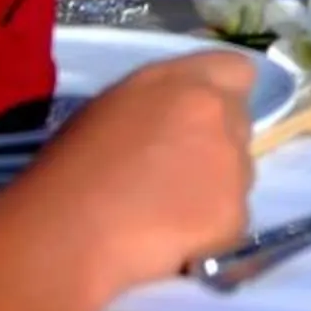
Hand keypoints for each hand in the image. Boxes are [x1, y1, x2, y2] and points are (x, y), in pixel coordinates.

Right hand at [0, 50, 254, 288]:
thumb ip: (161, 104)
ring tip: (168, 214)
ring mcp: (233, 164)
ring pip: (240, 174)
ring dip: (216, 189)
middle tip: (178, 174)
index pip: (236, 69)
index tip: (200, 120)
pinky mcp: (236, 214)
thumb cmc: (72, 168)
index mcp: (182, 80)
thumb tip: (176, 122)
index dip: (222, 95)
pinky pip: (233, 221)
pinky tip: (173, 240)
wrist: (70, 231)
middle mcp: (217, 113)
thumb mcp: (114, 107)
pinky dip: (211, 232)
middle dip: (218, 144)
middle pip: (240, 124)